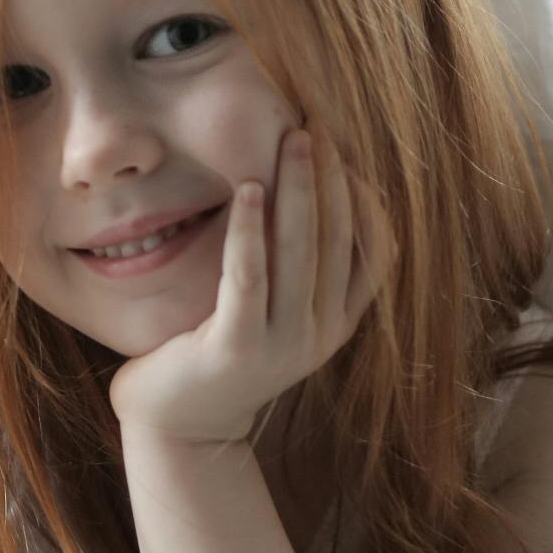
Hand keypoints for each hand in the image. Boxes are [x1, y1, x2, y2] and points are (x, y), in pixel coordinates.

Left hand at [107, 129, 377, 445]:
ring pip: (299, 250)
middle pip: (336, 239)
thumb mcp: (276, 313)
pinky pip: (249, 276)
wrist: (179, 428)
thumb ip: (300, 270)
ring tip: (293, 139)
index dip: (365, 197)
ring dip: (298, 188)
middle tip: (318, 124)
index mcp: (336, 323)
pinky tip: (249, 188)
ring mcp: (281, 344)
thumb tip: (312, 194)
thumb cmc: (220, 354)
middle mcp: (319, 333)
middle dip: (330, 175)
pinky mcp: (235, 347)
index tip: (347, 149)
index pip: (373, 251)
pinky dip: (250, 230)